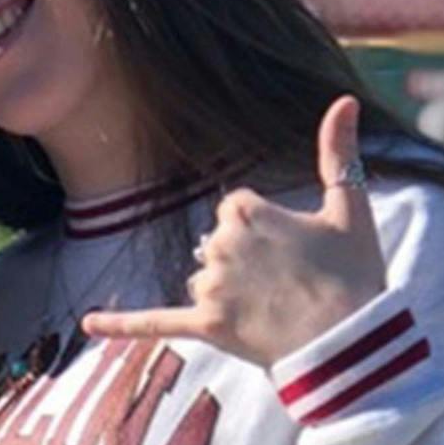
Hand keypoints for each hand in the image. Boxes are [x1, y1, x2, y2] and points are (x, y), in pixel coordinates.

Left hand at [82, 96, 385, 367]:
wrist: (352, 344)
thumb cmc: (355, 275)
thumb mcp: (350, 208)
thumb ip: (340, 153)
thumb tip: (345, 100)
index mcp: (245, 210)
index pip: (235, 208)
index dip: (266, 228)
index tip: (294, 247)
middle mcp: (220, 244)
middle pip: (217, 243)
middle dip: (246, 260)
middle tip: (288, 281)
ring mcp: (210, 286)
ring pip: (202, 279)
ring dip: (228, 292)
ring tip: (271, 308)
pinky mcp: (205, 325)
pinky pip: (154, 321)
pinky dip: (119, 324)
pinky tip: (88, 323)